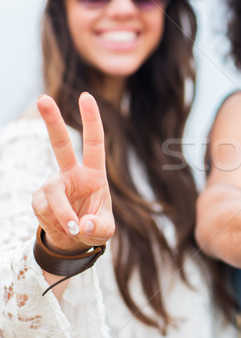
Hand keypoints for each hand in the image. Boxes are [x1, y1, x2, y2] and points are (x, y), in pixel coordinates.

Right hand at [32, 93, 113, 254]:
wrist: (73, 240)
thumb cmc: (94, 227)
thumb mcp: (104, 231)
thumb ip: (98, 228)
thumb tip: (82, 224)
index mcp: (94, 174)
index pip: (94, 143)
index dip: (91, 120)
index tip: (86, 96)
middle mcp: (72, 174)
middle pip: (60, 144)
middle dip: (51, 121)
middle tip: (42, 98)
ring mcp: (53, 184)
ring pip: (53, 193)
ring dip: (63, 214)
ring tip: (73, 229)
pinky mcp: (39, 198)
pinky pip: (44, 209)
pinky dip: (54, 222)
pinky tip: (61, 226)